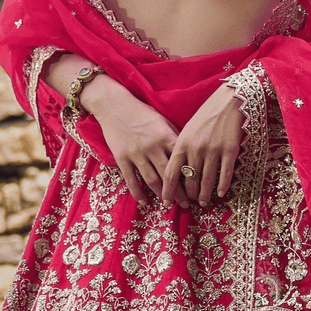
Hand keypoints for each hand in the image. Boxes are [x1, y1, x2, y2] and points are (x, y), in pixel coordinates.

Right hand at [82, 74, 178, 206]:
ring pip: (151, 180)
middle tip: (186, 205)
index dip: (190, 177)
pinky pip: (131, 180)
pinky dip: (138, 193)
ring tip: (169, 205)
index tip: (197, 188)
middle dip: (178, 192)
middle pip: (168, 175)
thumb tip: (187, 155)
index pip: (181, 162)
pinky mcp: (122, 158)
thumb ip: (173, 137)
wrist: (114, 105)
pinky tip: (144, 202)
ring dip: (161, 194)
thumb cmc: (141, 112)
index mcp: (165, 136)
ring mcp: (136, 154)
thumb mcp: (162, 121)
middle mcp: (152, 147)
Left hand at [161, 85, 242, 207]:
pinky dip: (222, 186)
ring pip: (207, 180)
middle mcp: (196, 149)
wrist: (228, 102)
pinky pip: (225, 174)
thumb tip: (178, 173)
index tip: (166, 202)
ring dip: (204, 194)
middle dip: (188, 195)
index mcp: (182, 144)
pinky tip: (221, 193)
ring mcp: (213, 151)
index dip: (168, 191)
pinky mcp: (230, 151)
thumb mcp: (187, 131)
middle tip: (189, 201)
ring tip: (202, 201)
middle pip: (189, 181)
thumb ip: (181, 150)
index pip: (170, 173)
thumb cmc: (205, 116)